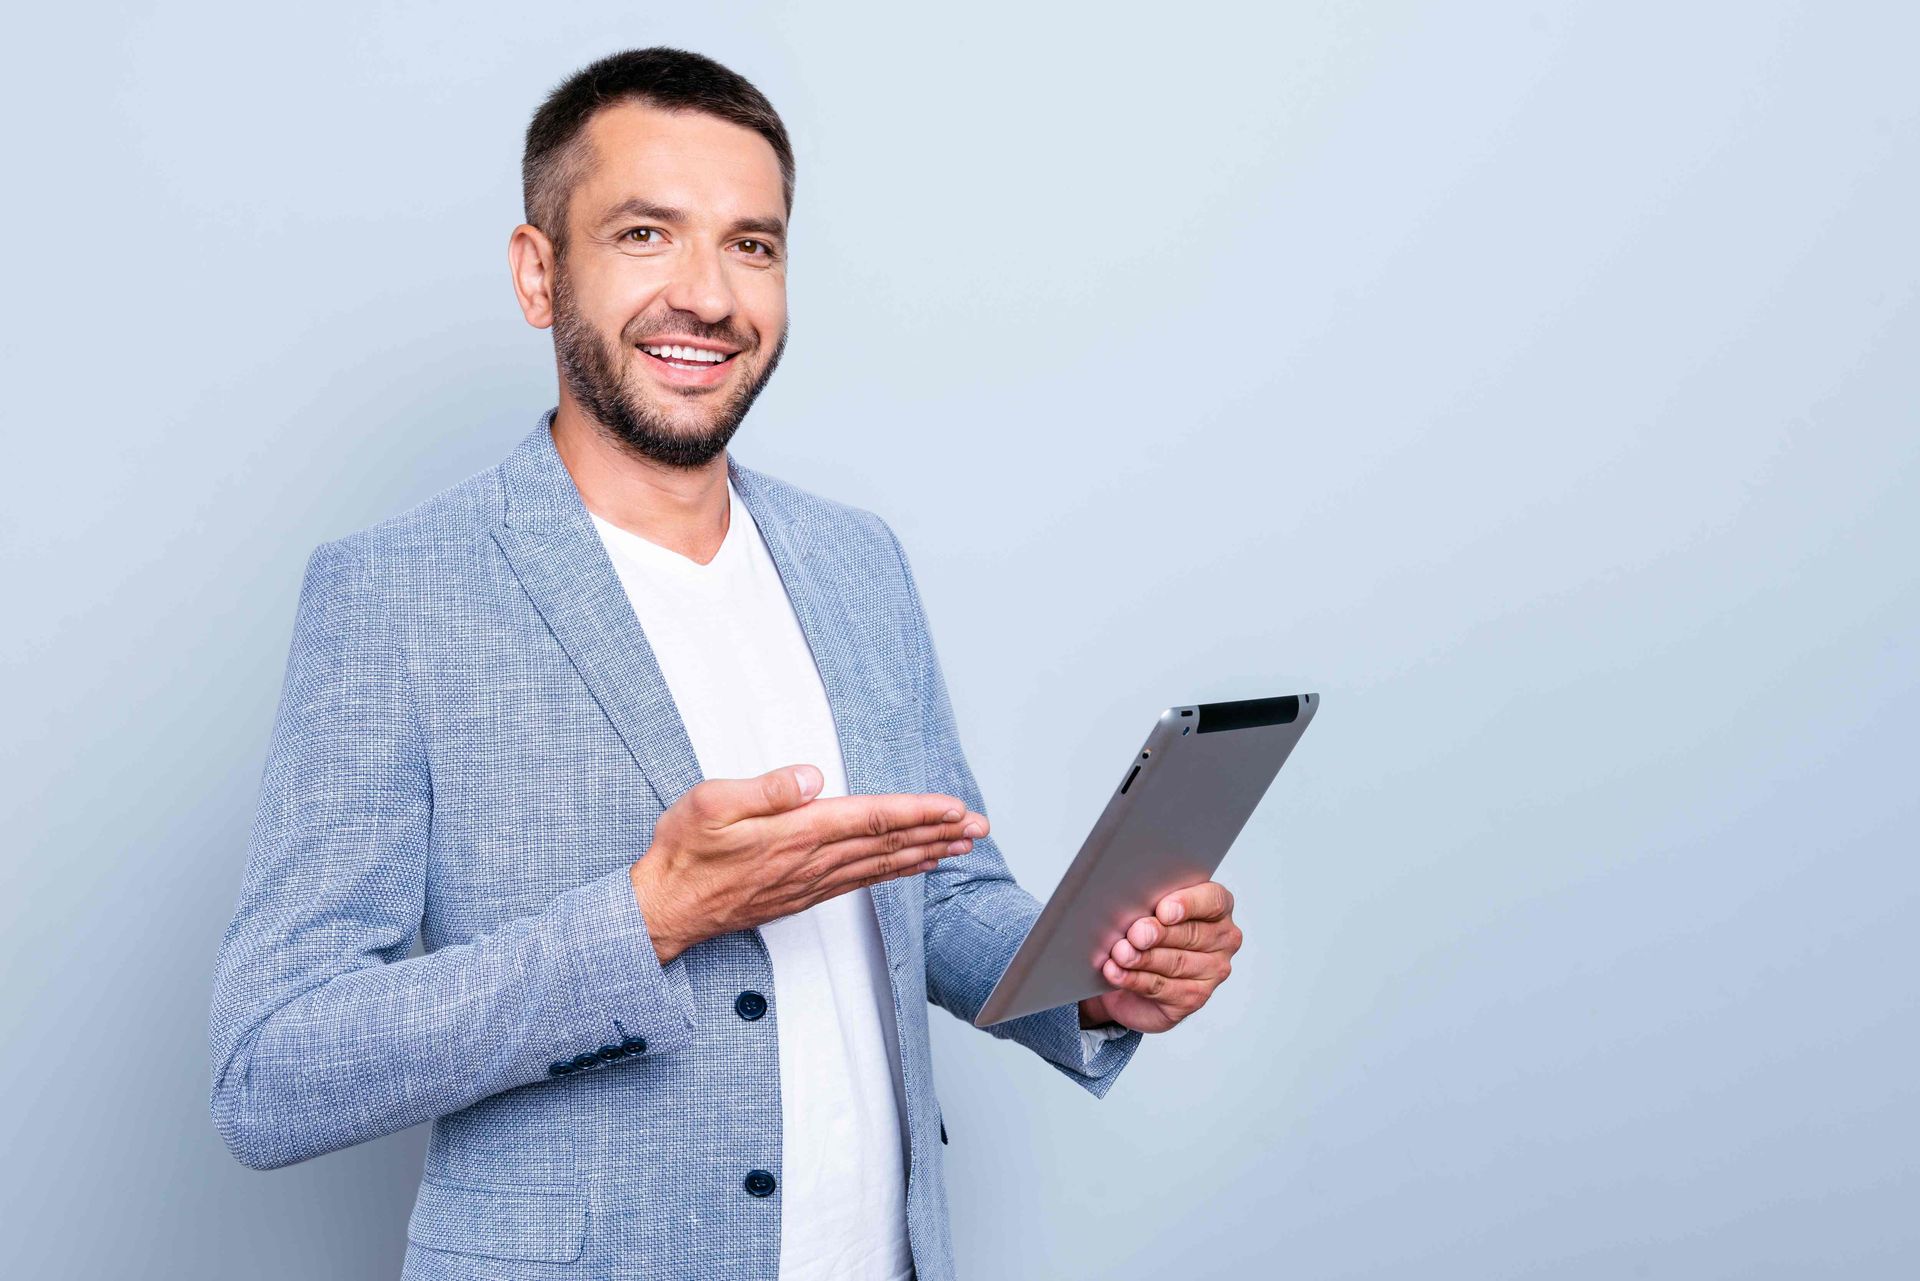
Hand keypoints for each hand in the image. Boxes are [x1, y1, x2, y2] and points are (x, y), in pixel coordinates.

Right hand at [630, 763, 988, 965]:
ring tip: (960, 845)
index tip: (954, 808)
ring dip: (926, 852)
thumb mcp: (711, 805)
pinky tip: (911, 865)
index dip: (918, 812)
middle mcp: (812, 862)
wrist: (665, 909)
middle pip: (889, 843)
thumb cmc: (684, 855)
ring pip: (882, 865)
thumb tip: (811, 776)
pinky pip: (863, 880)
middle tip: (979, 827)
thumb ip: (766, 790)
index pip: (870, 818)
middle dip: (939, 832)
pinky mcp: (804, 894)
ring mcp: (811, 882)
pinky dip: (896, 871)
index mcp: (795, 835)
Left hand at [1078, 882, 1240, 1033]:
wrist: (1134, 981)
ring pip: (1175, 962)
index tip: (1163, 910)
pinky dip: (1134, 979)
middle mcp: (1221, 940)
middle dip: (1158, 933)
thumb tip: (1134, 907)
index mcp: (1217, 909)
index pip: (1213, 901)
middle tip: (1135, 934)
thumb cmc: (1148, 936)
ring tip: (1120, 953)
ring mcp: (1211, 971)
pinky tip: (1117, 972)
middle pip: (1191, 933)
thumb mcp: (1149, 912)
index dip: (1188, 904)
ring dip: (1142, 958)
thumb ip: (1150, 906)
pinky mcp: (1193, 998)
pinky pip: (1161, 987)